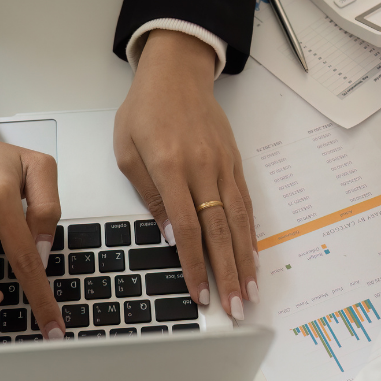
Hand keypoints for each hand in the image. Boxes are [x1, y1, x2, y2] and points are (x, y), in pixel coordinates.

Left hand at [114, 30, 257, 319]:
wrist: (177, 72)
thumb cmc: (145, 109)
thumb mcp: (127, 150)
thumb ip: (149, 194)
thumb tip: (169, 235)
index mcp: (170, 166)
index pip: (186, 227)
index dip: (193, 264)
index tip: (198, 294)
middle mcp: (202, 168)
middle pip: (219, 231)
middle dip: (226, 274)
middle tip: (233, 308)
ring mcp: (223, 166)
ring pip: (238, 221)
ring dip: (245, 261)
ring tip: (249, 292)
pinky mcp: (235, 163)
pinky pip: (246, 204)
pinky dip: (251, 234)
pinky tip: (253, 257)